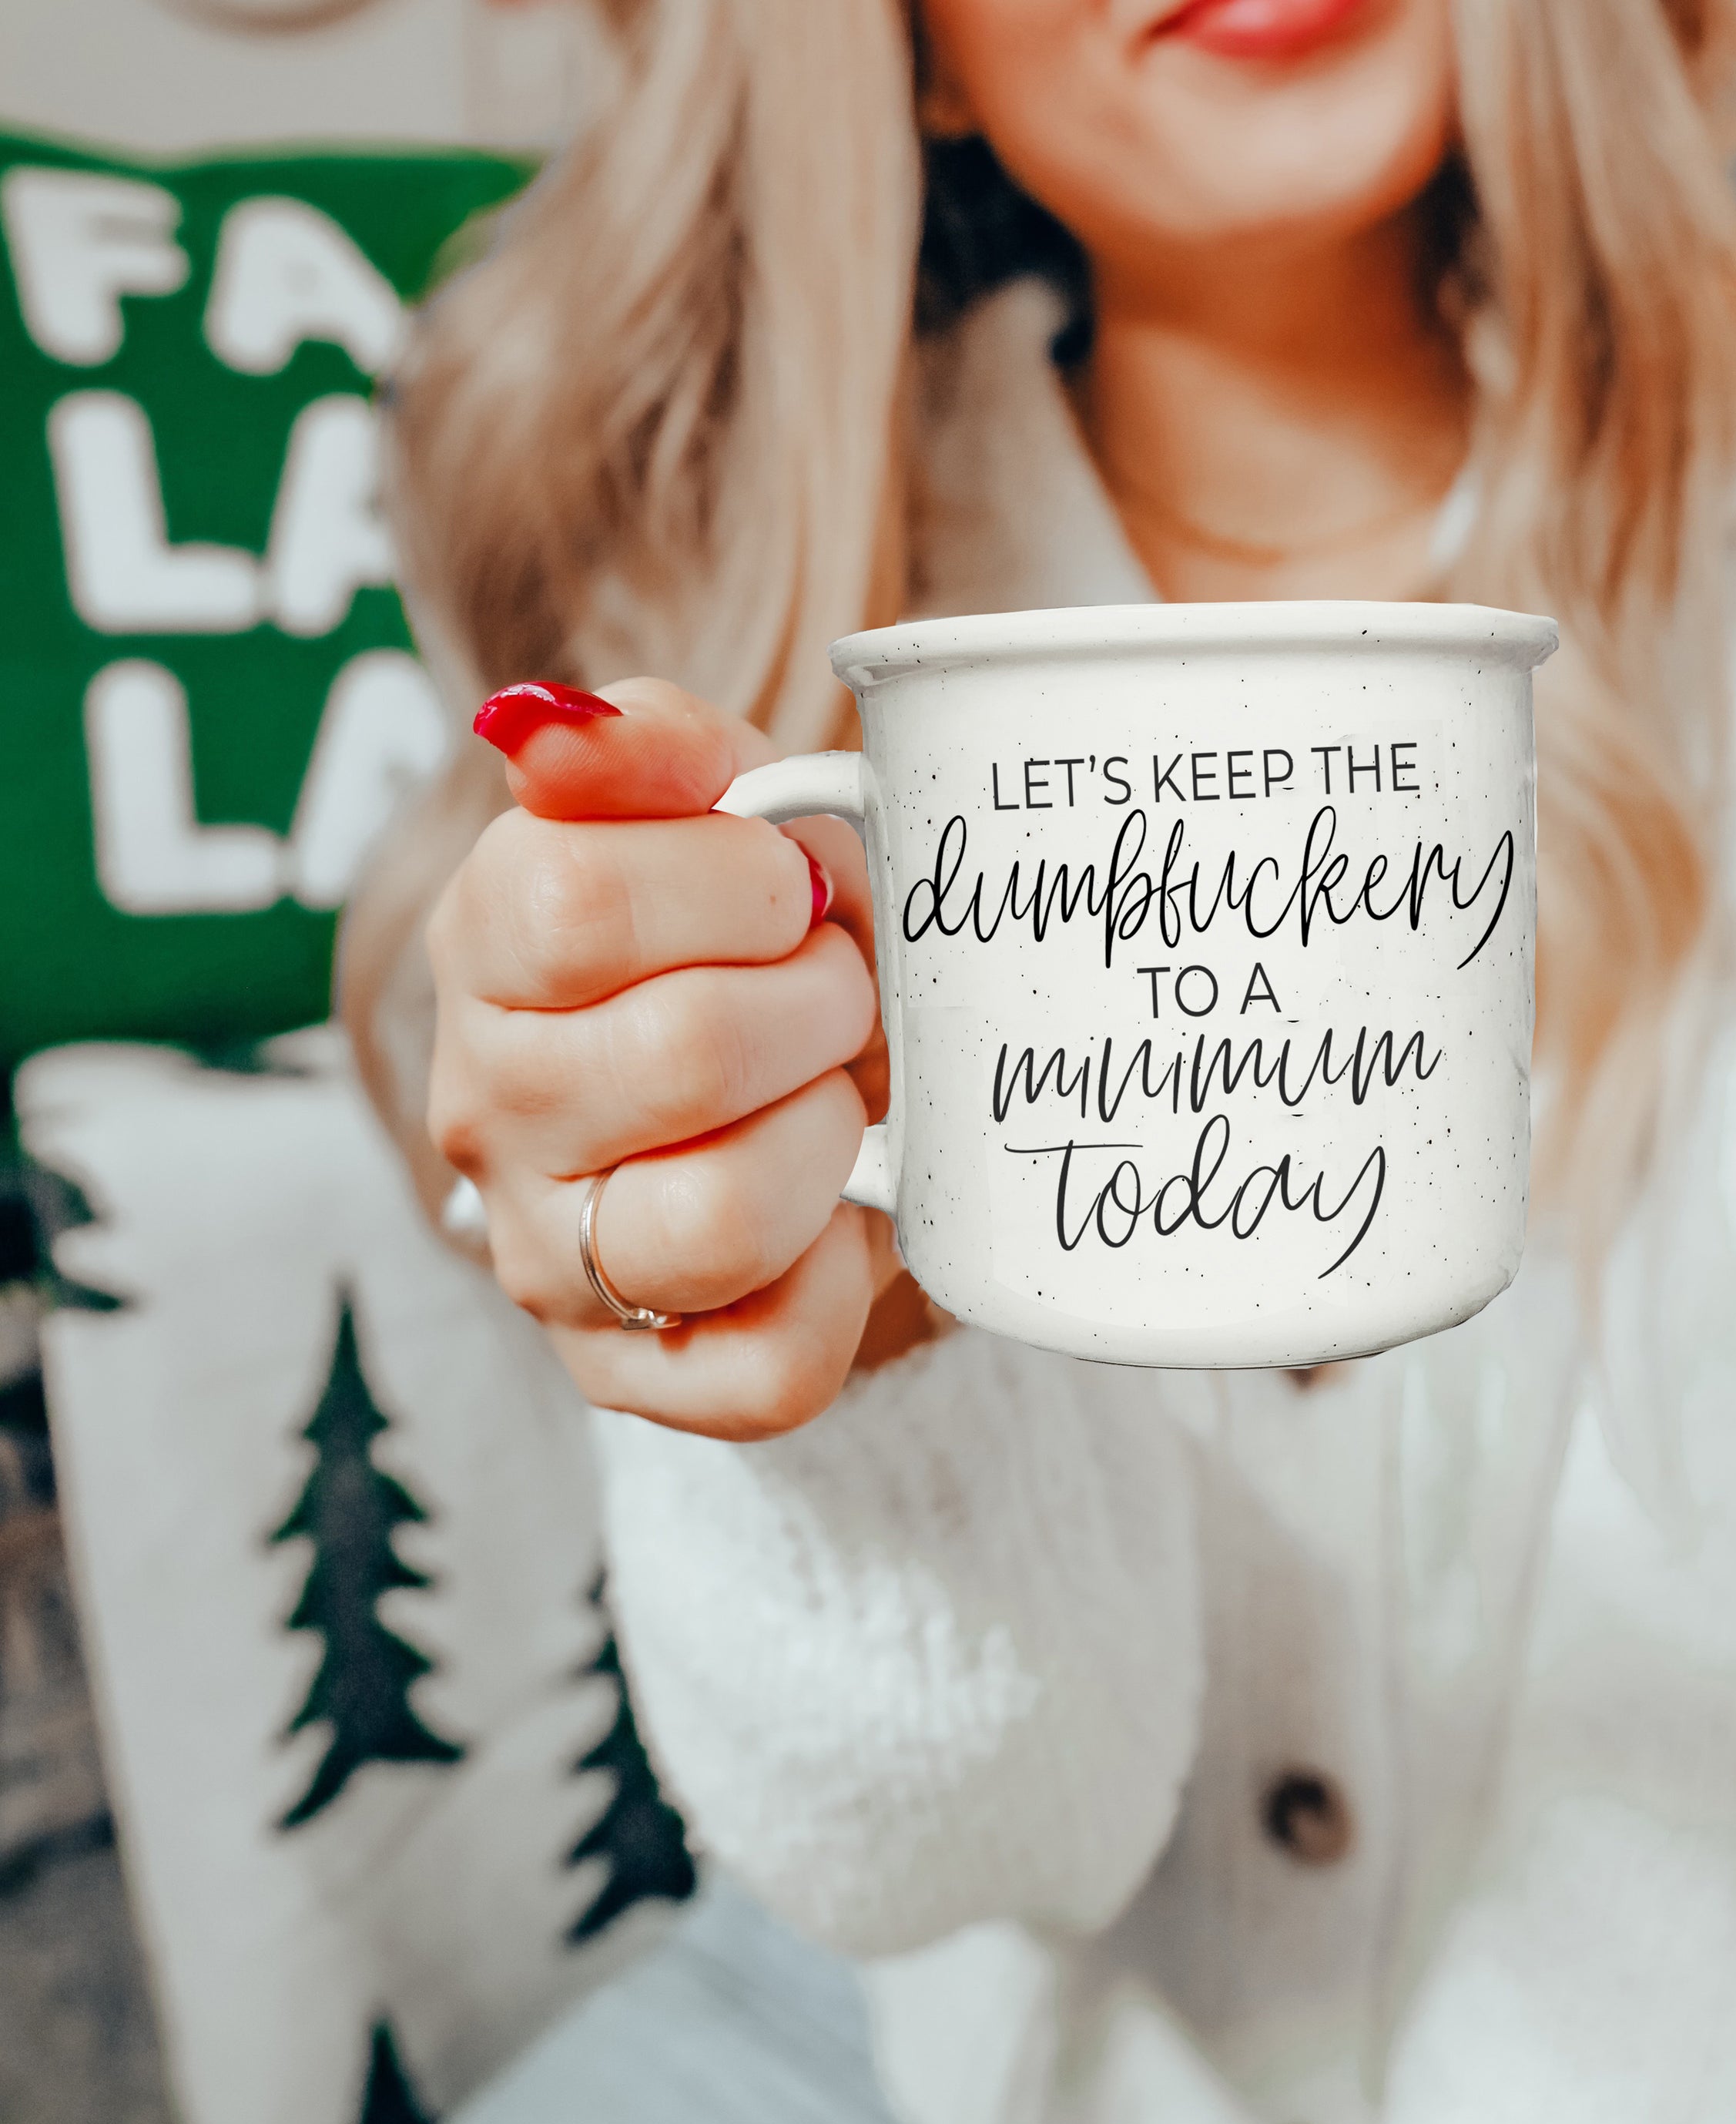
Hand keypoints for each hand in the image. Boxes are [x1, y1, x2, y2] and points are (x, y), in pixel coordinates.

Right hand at [427, 677, 906, 1439]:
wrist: (773, 1075)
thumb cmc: (749, 934)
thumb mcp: (713, 806)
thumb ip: (650, 746)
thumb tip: (556, 725)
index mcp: (487, 951)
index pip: (576, 904)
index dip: (738, 884)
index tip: (792, 887)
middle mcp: (491, 1116)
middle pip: (679, 1057)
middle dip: (818, 1003)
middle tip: (839, 989)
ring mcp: (553, 1262)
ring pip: (714, 1225)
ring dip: (828, 1137)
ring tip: (836, 1094)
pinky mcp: (637, 1378)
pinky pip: (764, 1369)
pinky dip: (840, 1283)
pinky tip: (839, 1210)